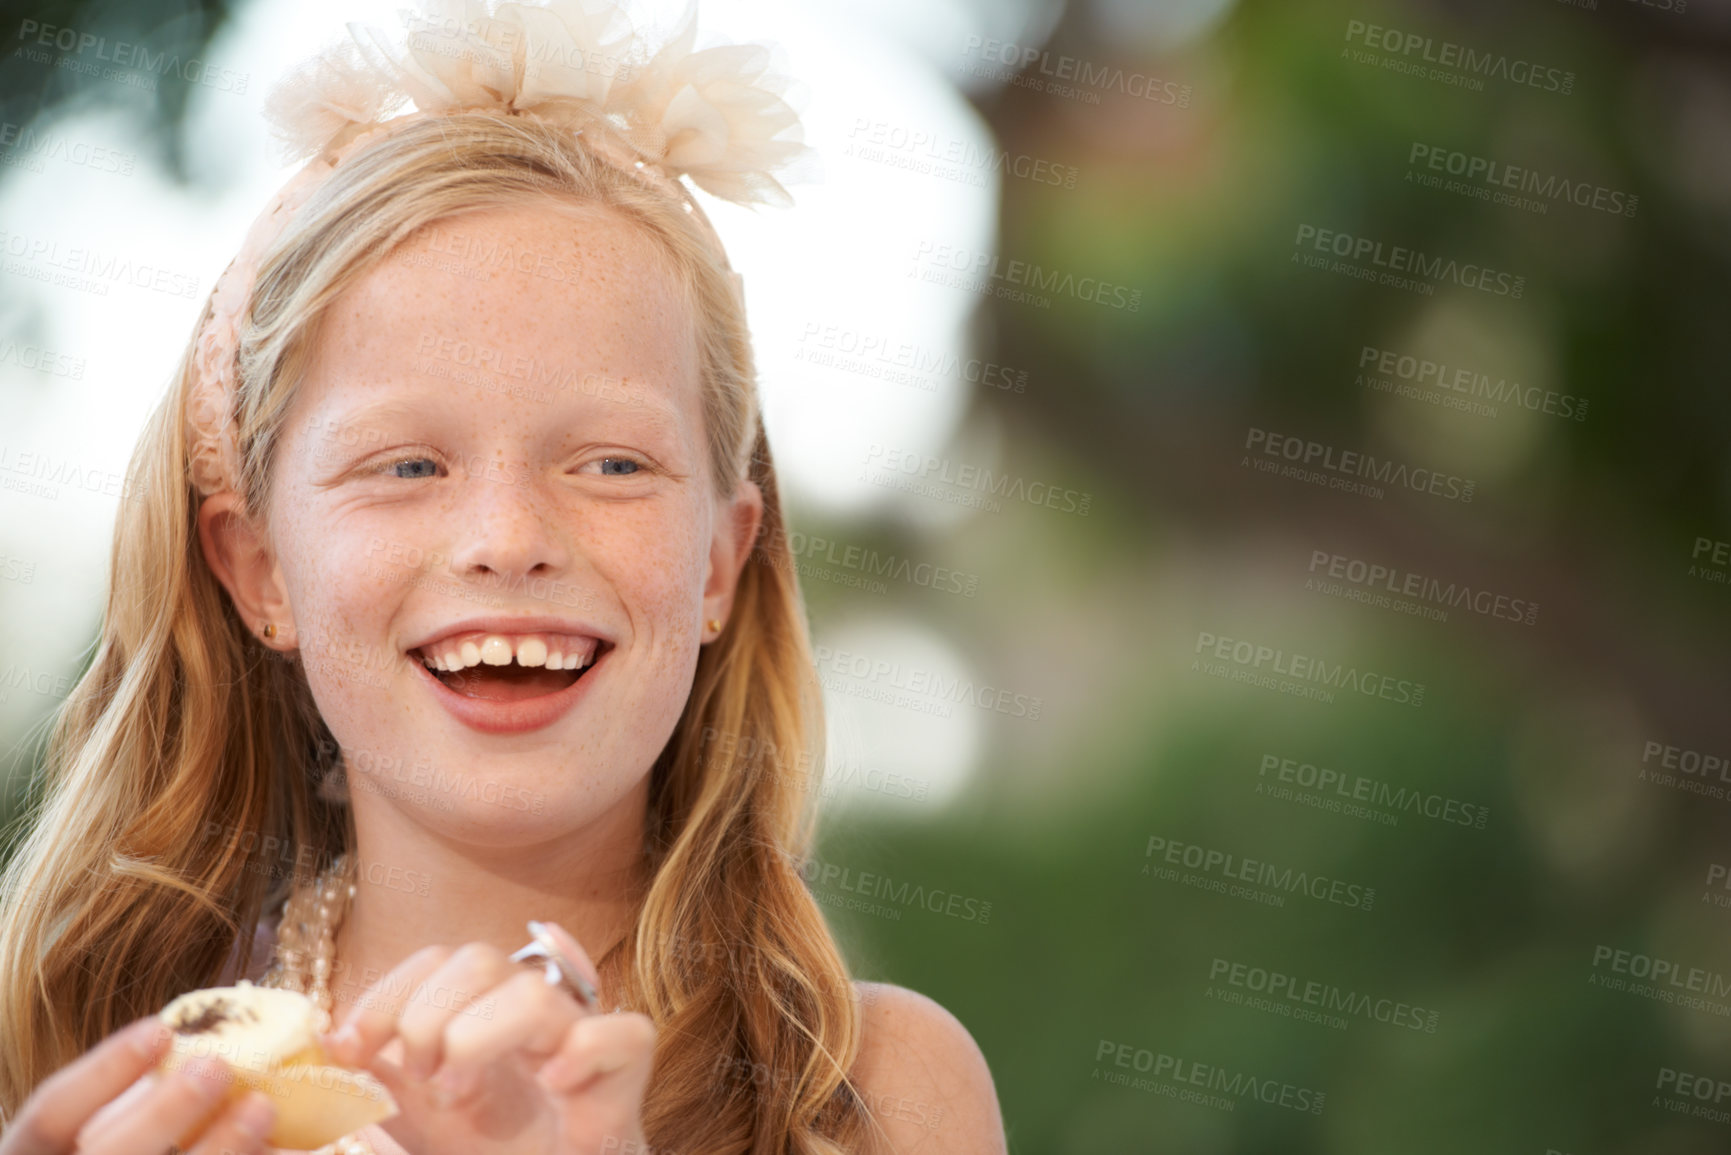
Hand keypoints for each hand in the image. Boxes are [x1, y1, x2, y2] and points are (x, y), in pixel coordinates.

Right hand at [0, 1015, 276, 1154]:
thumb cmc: (123, 1143)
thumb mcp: (104, 1124)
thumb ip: (139, 1096)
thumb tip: (222, 1044)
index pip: (51, 1115)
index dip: (102, 1073)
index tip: (160, 1030)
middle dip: (163, 1114)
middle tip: (218, 1067)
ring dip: (218, 1150)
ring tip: (262, 1108)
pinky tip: (276, 1150)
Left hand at [324, 922, 655, 1154]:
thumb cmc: (499, 1151)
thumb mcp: (422, 1120)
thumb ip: (383, 1081)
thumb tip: (328, 1043)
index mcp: (486, 1010)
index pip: (438, 960)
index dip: (387, 995)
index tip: (348, 1047)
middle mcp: (534, 1011)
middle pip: (481, 959)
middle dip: (428, 1017)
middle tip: (419, 1077)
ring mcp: (582, 1036)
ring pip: (535, 993)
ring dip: (480, 1038)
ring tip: (458, 1093)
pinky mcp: (627, 1069)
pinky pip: (623, 1032)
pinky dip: (581, 1053)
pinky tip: (552, 1086)